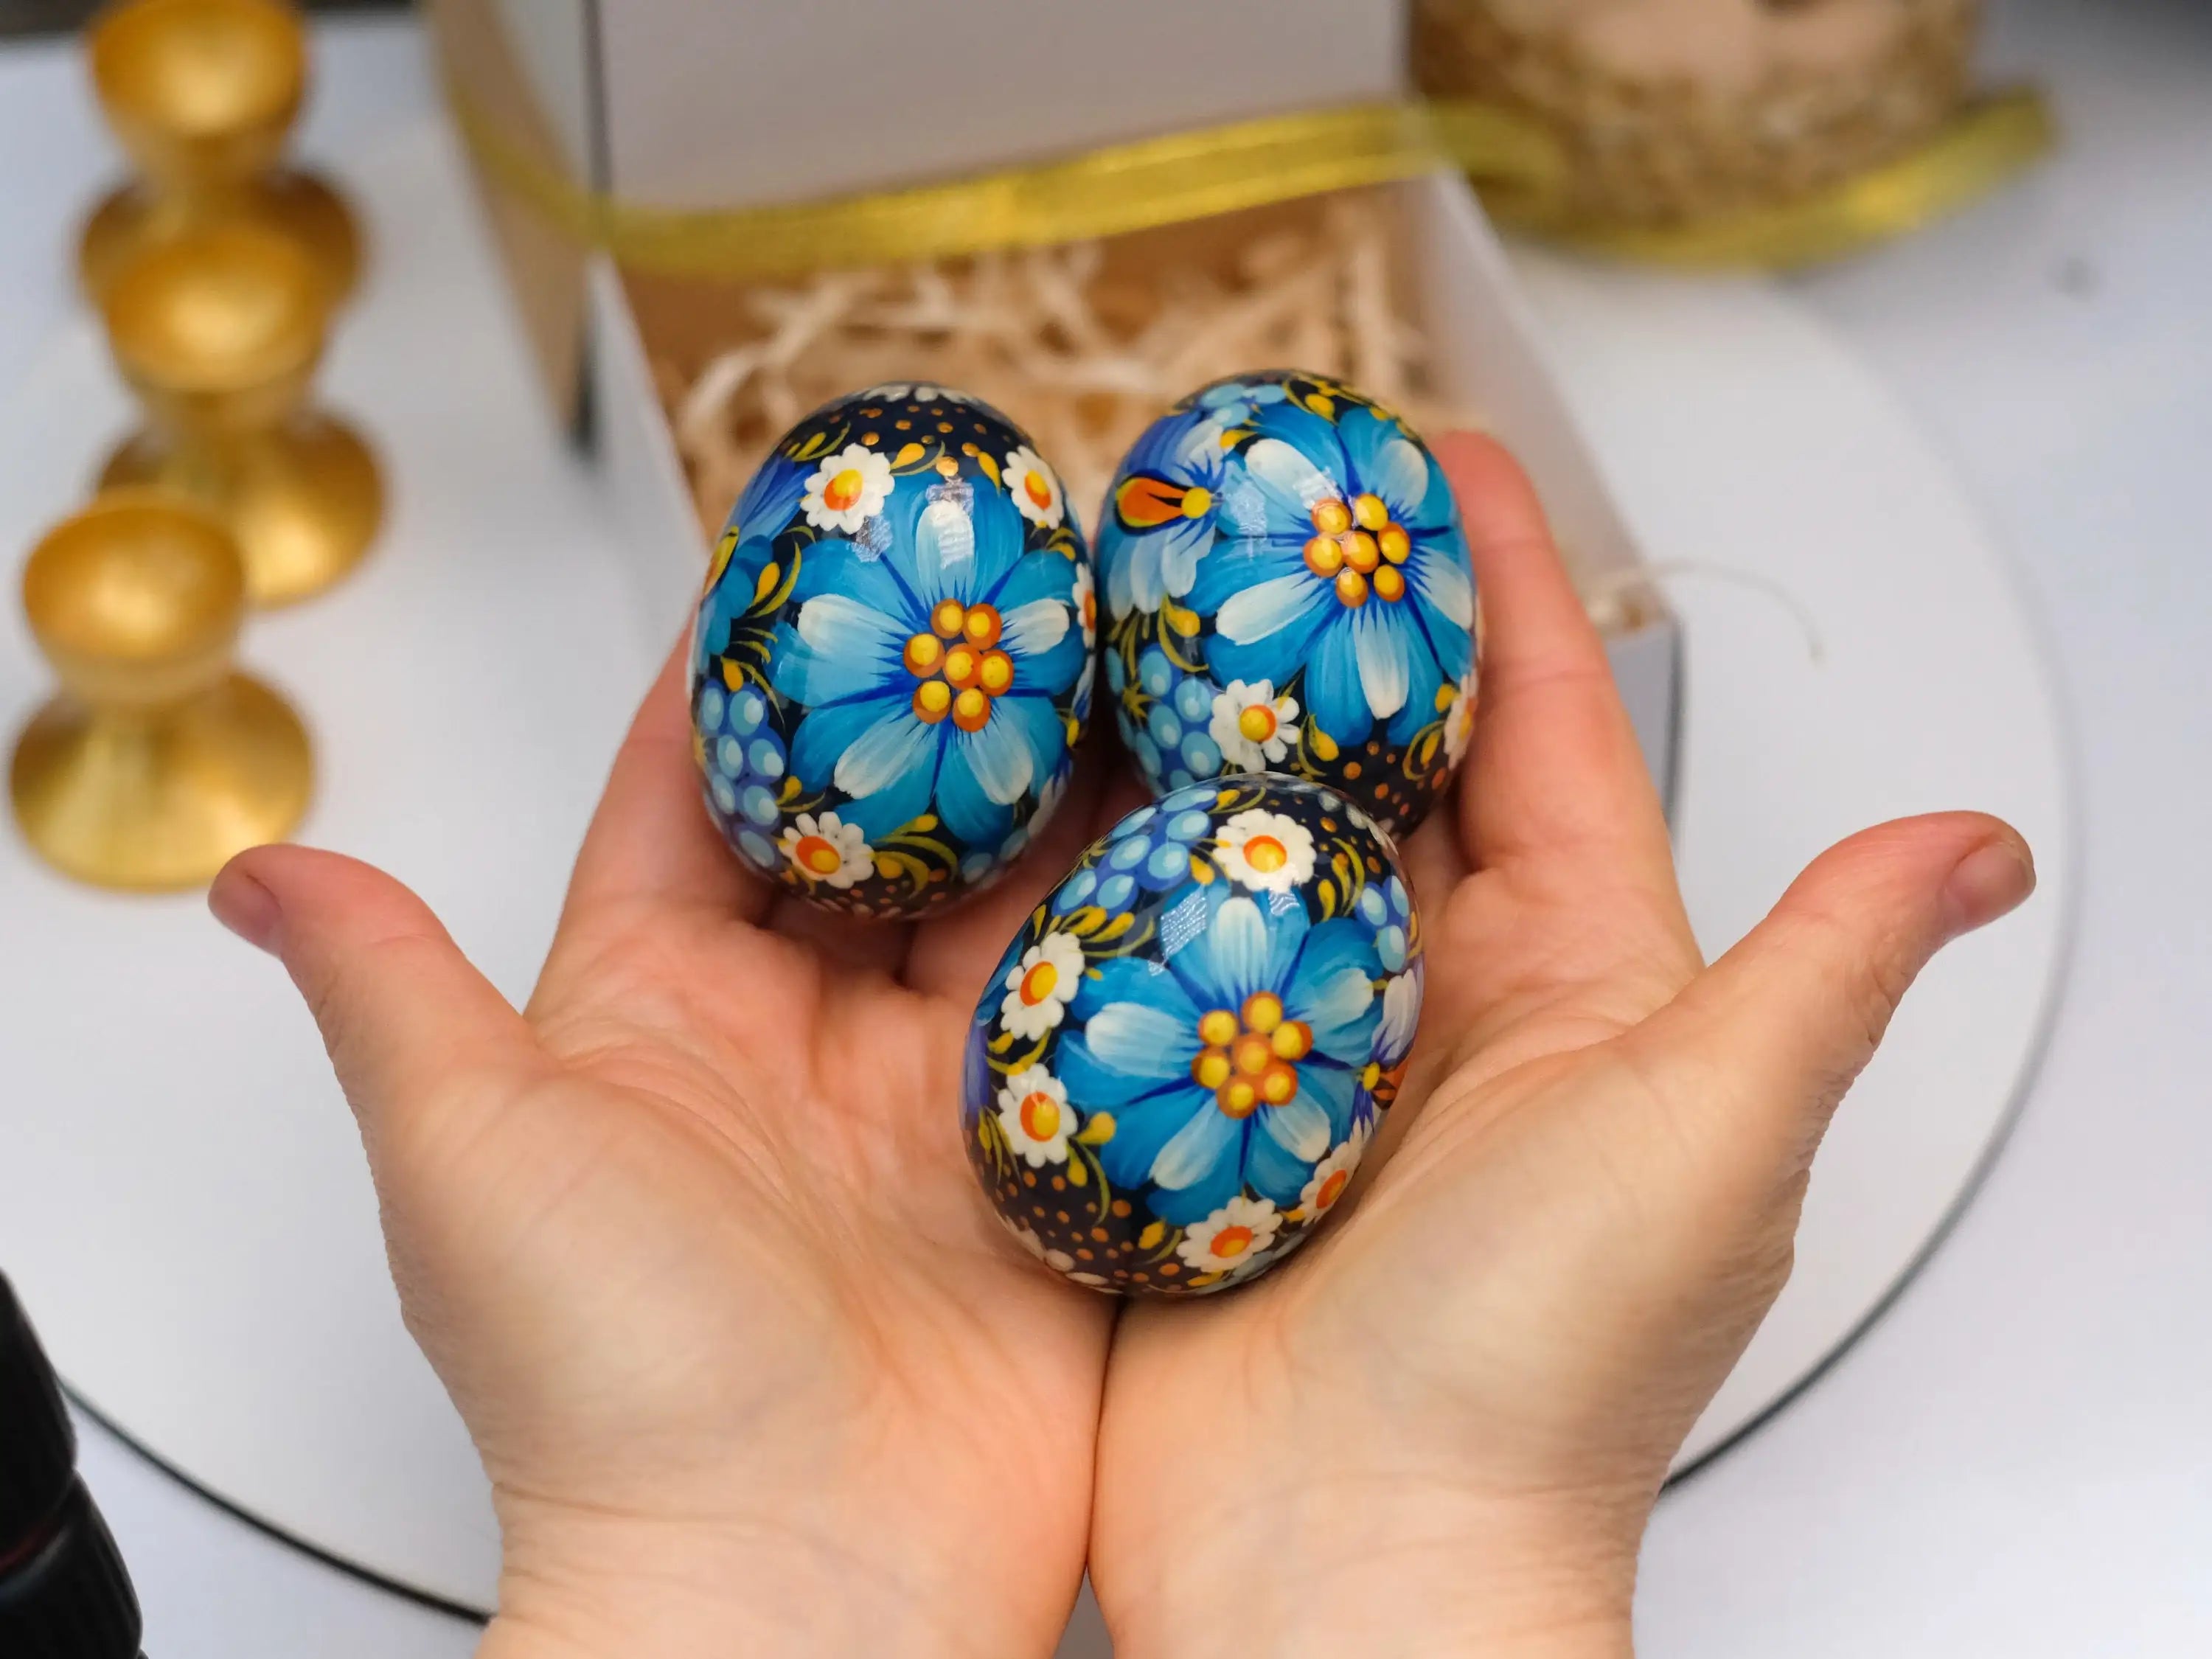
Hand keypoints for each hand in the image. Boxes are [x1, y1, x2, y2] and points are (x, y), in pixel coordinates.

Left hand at [211, 649, 1128, 1657]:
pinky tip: (1206, 818)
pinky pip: (1114, 1007)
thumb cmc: (605, 1392)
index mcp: (659, 1007)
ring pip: (1015, 895)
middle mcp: (805, 1039)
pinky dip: (1156, 917)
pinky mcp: (1054, 1158)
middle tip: (1019, 578)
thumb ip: (392, 992)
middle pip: (886, 825)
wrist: (791, 1588)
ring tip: (1133, 659)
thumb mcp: (471, 1156)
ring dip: (1067, 789)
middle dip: (944, 699)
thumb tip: (257, 874)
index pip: (704, 790)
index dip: (752, 662)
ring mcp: (938, 1095)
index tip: (810, 539)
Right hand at [1086, 436, 2036, 1657]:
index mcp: (1573, 979)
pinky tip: (1033, 782)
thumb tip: (1979, 849)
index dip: (1499, 587)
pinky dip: (1087, 864)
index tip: (1437, 462)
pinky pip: (1130, 949)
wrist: (1349, 1562)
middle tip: (1238, 505)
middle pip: (1374, 764)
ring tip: (1115, 606)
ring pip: (1242, 842)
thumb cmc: (1544, 1378)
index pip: (1542, 733)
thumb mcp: (1712, 1135)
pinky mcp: (1180, 1112)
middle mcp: (1434, 1002)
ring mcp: (1296, 1054)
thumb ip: (1826, 970)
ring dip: (1187, 728)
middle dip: (1315, 627)